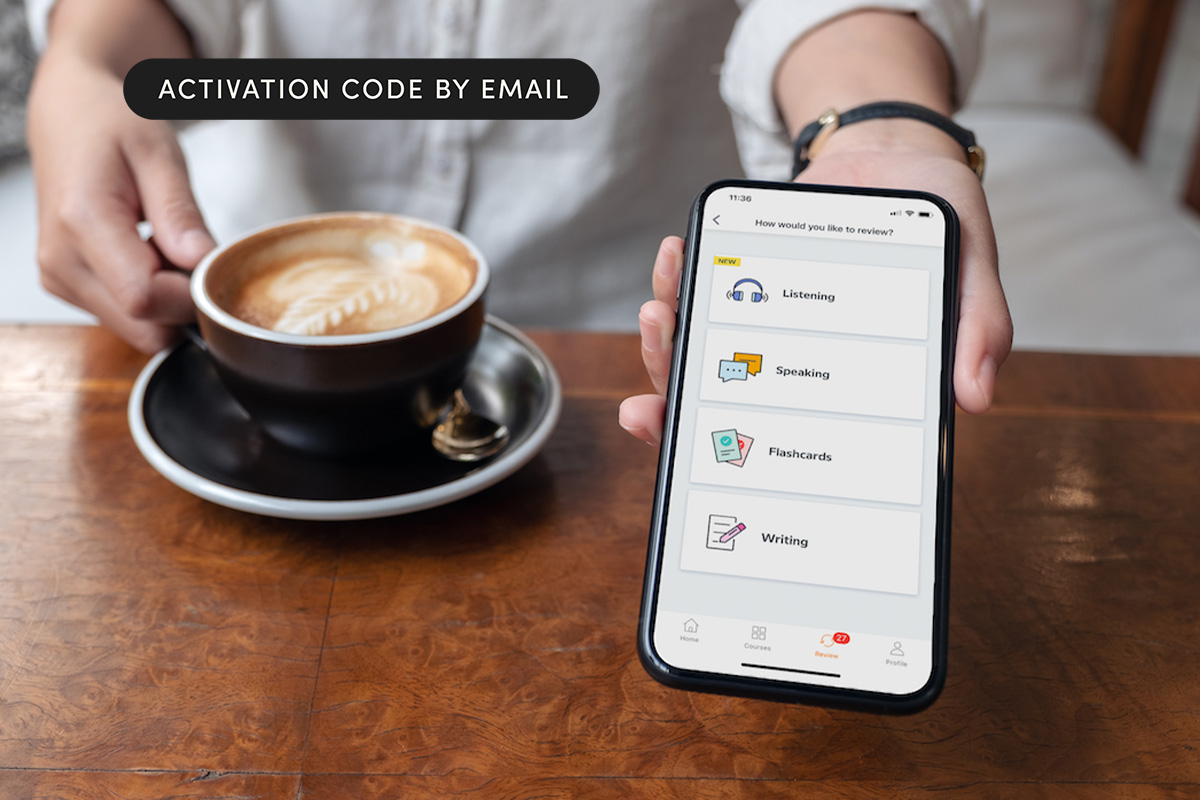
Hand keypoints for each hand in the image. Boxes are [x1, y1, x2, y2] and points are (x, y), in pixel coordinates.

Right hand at [27, 49, 214, 352]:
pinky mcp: (66, 285)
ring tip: (164, 243)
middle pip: (143, 326)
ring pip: (137, 329)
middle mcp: (61, 261)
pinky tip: (149, 252)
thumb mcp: (160, 155)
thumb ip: (180, 214)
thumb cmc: (112, 124)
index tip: (210, 263)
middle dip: (181, 302)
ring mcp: (59, 277)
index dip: (190, 295)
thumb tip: (203, 264)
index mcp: (81, 224)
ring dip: (167, 299)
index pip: (145, 300)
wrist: (68, 114)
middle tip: (189, 250)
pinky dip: (150, 296)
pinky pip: (125, 316)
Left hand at [618, 145, 1012, 445]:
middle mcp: (797, 365)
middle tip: (647, 407)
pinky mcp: (739, 282)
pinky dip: (677, 283)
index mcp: (850, 386)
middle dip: (679, 414)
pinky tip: (672, 260)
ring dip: (666, 345)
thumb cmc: (934, 217)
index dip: (749, 472)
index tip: (709, 469)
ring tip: (658, 316)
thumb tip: (976, 398)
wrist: (892, 154)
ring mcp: (763, 325)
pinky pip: (698, 296)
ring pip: (702, 357)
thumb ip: (979, 325)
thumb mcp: (970, 263)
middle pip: (730, 410)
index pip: (799, 449)